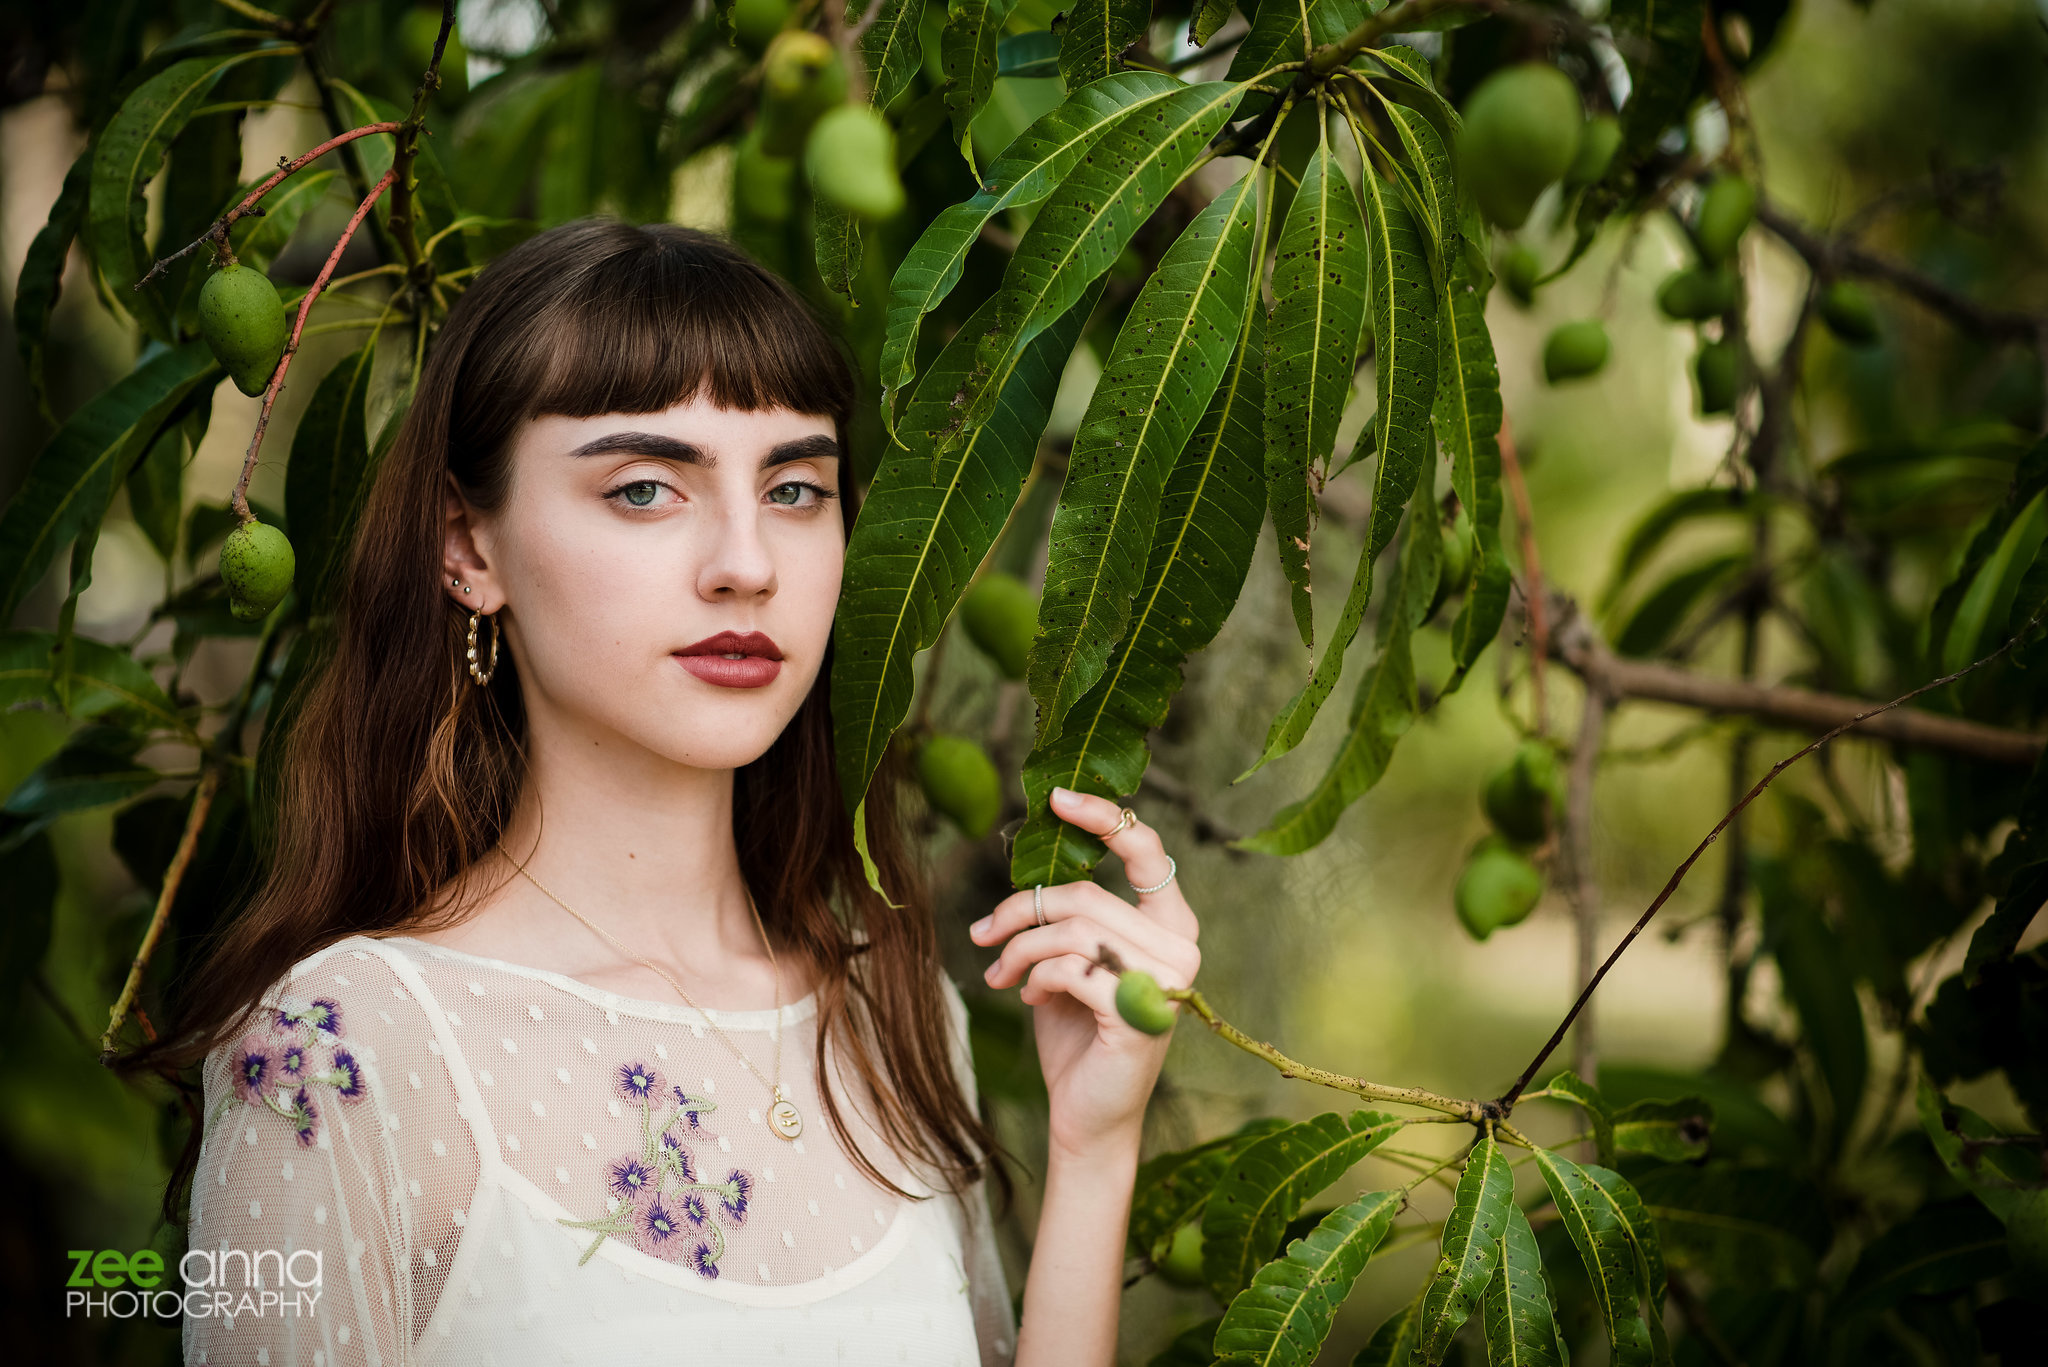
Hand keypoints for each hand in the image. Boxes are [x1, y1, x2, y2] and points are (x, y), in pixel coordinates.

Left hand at [969, 786, 1199, 1156]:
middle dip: (1021, 909)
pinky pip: (1070, 967)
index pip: (1148, 851)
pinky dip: (1035, 977)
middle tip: (983, 934)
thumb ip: (1066, 915)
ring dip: (1019, 947)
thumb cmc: (1077, 1032)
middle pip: (1086, 895)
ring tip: (999, 973)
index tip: (1057, 799)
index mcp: (1171, 925)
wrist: (1085, 1114)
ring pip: (1072, 929)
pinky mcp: (1140, 1015)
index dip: (1103, 817)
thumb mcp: (1071, 959)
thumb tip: (1023, 867)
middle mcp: (1181, 949)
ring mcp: (1167, 983)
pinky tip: (1027, 996)